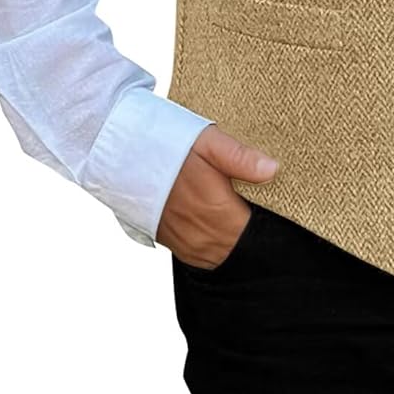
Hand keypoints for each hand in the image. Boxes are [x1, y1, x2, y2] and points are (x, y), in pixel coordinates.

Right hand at [156, 125, 279, 269]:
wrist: (119, 153)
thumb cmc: (165, 143)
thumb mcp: (208, 141)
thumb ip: (241, 159)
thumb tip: (273, 170)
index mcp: (216, 212)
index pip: (253, 233)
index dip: (263, 220)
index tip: (268, 204)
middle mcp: (200, 235)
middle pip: (237, 246)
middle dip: (247, 229)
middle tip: (245, 202)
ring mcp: (182, 242)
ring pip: (218, 253)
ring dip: (227, 237)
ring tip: (228, 210)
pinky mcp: (168, 240)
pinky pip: (197, 252)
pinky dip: (208, 240)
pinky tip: (208, 217)